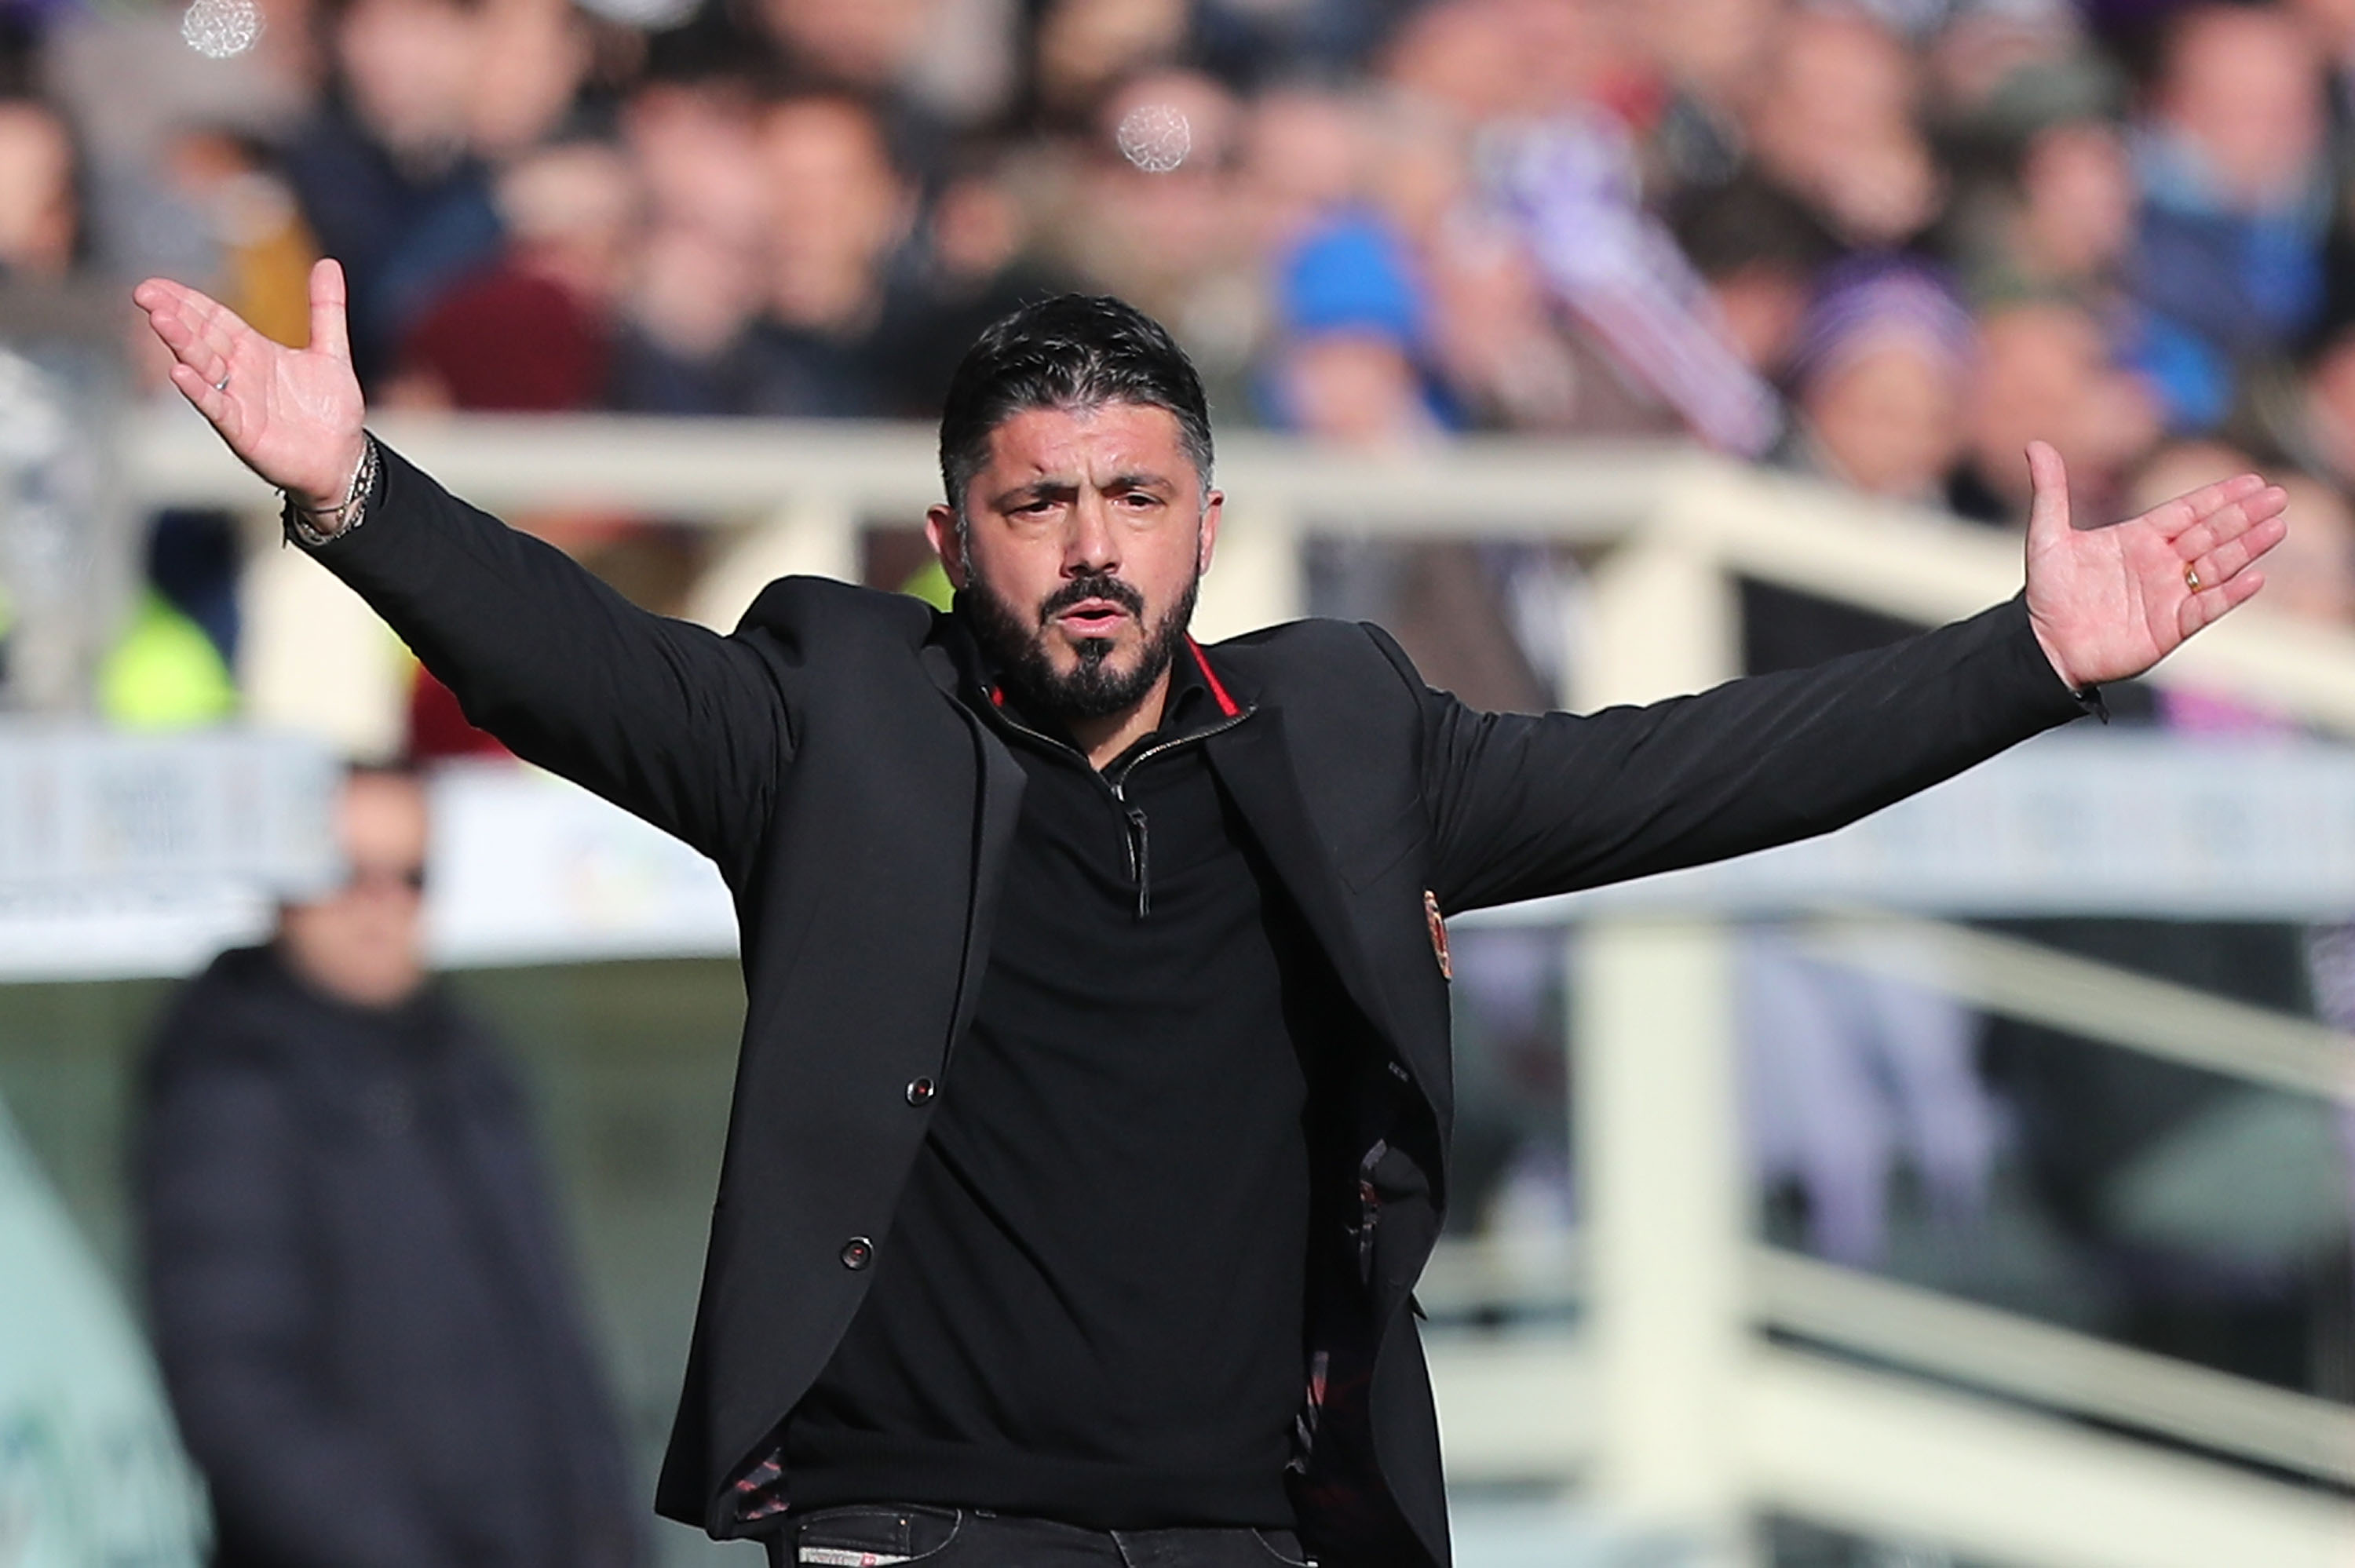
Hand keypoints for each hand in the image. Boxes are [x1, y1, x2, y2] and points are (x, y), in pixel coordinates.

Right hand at [132, 258, 366, 512]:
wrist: (342, 460)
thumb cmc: (330, 411)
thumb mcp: (331, 352)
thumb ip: (326, 309)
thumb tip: (329, 263)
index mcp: (254, 352)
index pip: (214, 320)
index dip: (188, 301)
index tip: (158, 284)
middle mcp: (239, 374)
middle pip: (201, 338)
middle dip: (175, 316)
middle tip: (145, 293)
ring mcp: (238, 402)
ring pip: (203, 367)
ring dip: (181, 344)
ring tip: (159, 320)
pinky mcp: (243, 431)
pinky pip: (217, 407)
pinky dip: (199, 391)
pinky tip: (180, 372)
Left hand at [2021, 440, 2287, 690]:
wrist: (2043, 646)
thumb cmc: (2047, 592)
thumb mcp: (2047, 537)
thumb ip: (2050, 492)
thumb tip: (2036, 445)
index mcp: (2139, 538)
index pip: (2188, 511)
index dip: (2219, 496)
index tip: (2253, 480)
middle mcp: (2161, 564)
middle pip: (2211, 534)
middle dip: (2244, 515)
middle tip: (2278, 496)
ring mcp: (2169, 595)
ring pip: (2217, 566)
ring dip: (2247, 548)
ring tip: (2277, 527)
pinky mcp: (2170, 628)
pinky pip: (2206, 609)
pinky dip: (2229, 595)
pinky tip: (2254, 578)